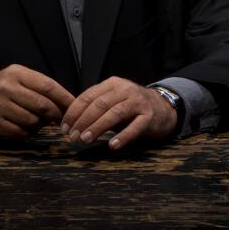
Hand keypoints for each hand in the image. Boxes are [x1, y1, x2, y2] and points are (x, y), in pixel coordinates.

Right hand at [0, 64, 74, 139]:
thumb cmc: (7, 87)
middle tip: (61, 119)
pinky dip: (28, 132)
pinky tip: (26, 127)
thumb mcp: (22, 78)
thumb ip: (42, 88)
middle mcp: (6, 87)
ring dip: (41, 124)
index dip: (64, 98)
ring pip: (32, 121)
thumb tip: (68, 104)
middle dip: (56, 114)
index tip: (74, 107)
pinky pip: (20, 132)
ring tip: (39, 121)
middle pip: (42, 105)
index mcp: (17, 73)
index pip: (48, 86)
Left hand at [60, 76, 177, 150]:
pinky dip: (123, 136)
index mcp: (112, 84)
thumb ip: (96, 107)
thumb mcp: (113, 101)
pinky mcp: (149, 116)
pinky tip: (113, 145)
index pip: (88, 96)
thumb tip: (71, 122)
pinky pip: (135, 127)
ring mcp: (138, 102)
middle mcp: (125, 89)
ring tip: (86, 139)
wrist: (163, 107)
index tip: (64, 127)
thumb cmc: (131, 107)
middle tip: (73, 137)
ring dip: (98, 127)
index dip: (74, 112)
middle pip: (100, 104)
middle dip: (83, 121)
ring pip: (115, 113)